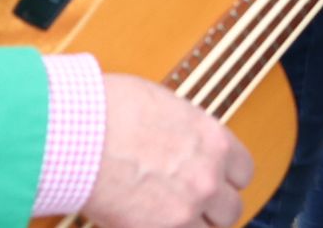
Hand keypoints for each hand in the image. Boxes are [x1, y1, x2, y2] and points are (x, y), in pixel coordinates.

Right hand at [81, 74, 250, 227]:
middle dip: (213, 209)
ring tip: (169, 217)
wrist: (79, 134)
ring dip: (192, 225)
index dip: (227, 179)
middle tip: (192, 205)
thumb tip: (181, 142)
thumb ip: (184, 133)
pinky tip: (147, 222)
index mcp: (213, 140)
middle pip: (231, 209)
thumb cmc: (109, 111)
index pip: (243, 172)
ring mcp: (186, 209)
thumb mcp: (163, 107)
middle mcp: (208, 177)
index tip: (216, 182)